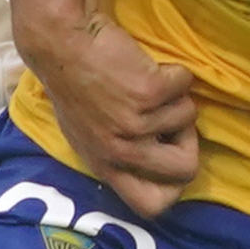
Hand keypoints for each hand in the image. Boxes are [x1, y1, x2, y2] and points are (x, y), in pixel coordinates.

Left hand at [23, 15, 197, 218]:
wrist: (61, 41)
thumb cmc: (74, 83)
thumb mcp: (86, 135)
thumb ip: (116, 155)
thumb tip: (155, 168)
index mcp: (104, 165)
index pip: (150, 206)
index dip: (171, 186)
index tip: (167, 157)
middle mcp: (120, 152)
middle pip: (186, 171)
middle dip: (189, 141)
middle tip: (168, 117)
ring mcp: (134, 124)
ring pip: (188, 116)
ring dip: (174, 96)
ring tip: (142, 82)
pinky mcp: (147, 93)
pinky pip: (185, 83)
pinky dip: (173, 71)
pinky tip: (144, 65)